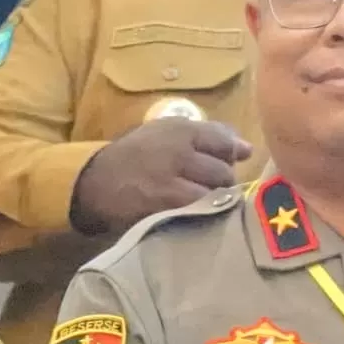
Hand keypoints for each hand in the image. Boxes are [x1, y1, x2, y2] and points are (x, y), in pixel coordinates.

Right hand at [71, 115, 252, 235]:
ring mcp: (172, 182)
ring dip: (214, 200)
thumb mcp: (166, 132)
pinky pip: (200, 212)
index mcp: (180, 129)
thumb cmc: (138, 155)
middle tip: (206, 184)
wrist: (97, 182)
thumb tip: (246, 148)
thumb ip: (208, 135)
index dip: (229, 155)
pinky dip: (202, 213)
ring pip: (215, 195)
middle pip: (224, 171)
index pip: (224, 142)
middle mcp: (178, 152)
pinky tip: (194, 212)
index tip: (224, 161)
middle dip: (221, 181)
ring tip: (199, 199)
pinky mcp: (166, 208)